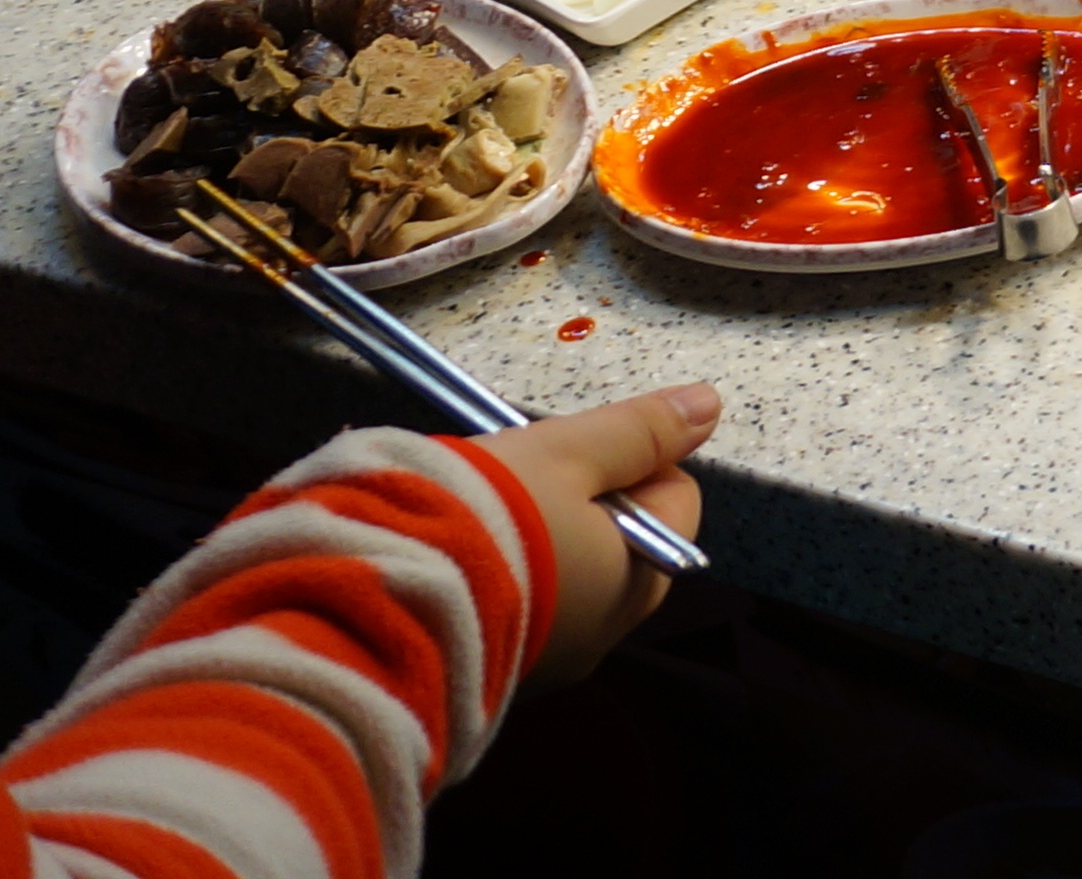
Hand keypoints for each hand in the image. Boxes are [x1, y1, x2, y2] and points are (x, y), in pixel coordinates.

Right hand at [478, 383, 715, 684]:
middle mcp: (605, 633)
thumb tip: (709, 405)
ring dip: (529, 540)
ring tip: (473, 518)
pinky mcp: (489, 677)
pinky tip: (450, 563)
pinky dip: (492, 581)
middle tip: (516, 483)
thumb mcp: (564, 454)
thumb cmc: (485, 523)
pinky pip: (510, 612)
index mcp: (641, 579)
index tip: (570, 451)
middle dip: (575, 501)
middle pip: (616, 540)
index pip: (673, 498)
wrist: (372, 616)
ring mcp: (547, 663)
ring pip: (560, 576)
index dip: (629, 460)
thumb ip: (638, 430)